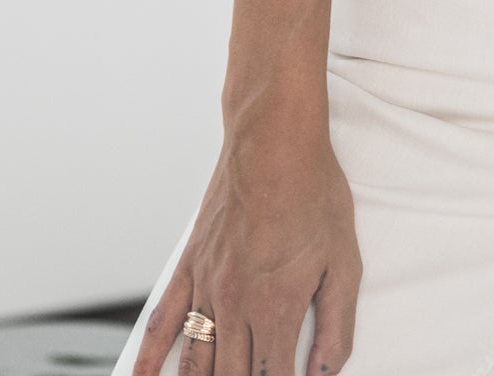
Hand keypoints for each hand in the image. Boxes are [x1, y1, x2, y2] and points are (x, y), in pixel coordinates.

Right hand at [135, 116, 361, 375]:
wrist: (274, 141)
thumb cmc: (313, 192)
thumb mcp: (344, 260)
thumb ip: (337, 324)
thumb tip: (327, 372)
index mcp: (277, 308)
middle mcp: (237, 305)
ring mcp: (208, 286)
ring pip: (196, 361)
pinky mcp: (190, 266)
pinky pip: (163, 320)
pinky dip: (149, 357)